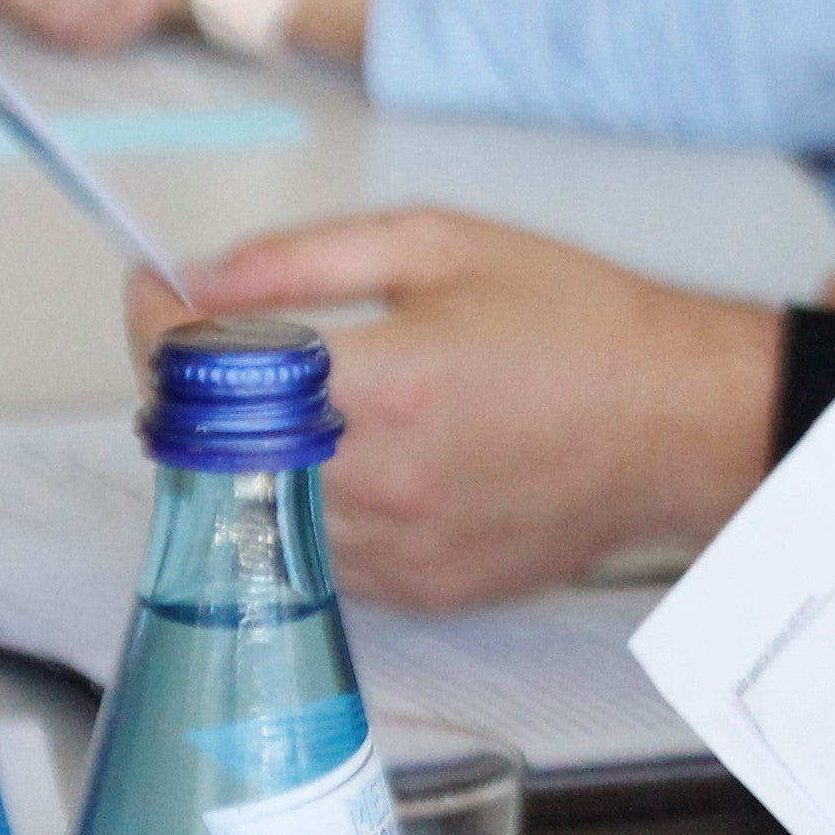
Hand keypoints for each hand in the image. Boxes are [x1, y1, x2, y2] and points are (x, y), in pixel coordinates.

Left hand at [145, 214, 782, 607]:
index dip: (155, 325)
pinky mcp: (420, 590)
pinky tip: (349, 459)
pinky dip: (301, 505)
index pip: (206, 369)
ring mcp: (399, 549)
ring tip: (284, 402)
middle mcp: (381, 481)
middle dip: (187, 391)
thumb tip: (201, 280)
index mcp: (385, 383)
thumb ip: (308, 256)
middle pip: (207, 451)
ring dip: (237, 454)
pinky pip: (314, 554)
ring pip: (251, 514)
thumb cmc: (580, 323)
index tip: (154, 295)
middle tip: (215, 344)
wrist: (680, 422)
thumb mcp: (445, 244)